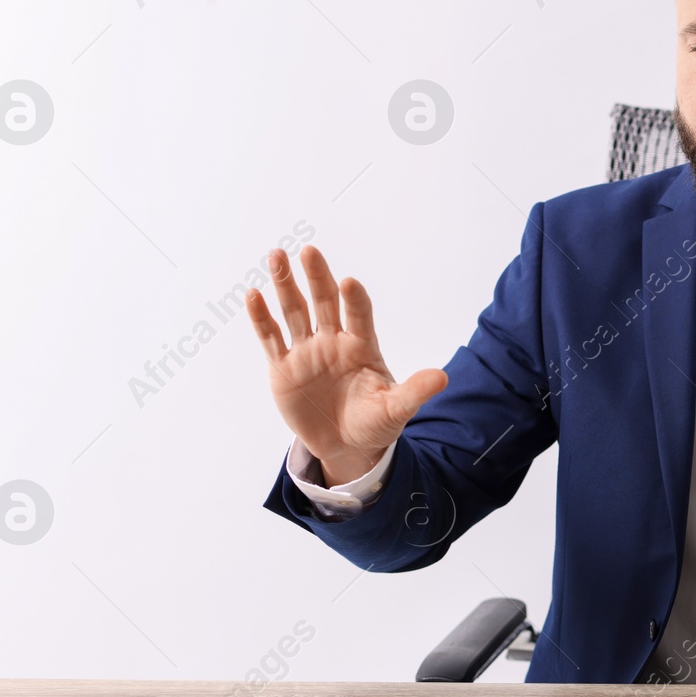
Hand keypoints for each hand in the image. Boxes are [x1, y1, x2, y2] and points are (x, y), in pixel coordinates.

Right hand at [245, 245, 446, 485]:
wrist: (345, 445)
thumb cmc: (374, 422)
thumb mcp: (395, 410)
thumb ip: (414, 392)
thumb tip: (442, 379)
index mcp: (362, 346)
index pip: (359, 315)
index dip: (354, 300)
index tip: (349, 284)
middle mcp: (334, 340)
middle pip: (324, 302)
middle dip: (317, 277)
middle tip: (309, 251)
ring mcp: (307, 351)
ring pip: (295, 311)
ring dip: (285, 285)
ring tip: (276, 256)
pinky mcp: (284, 366)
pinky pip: (271, 337)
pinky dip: (261, 317)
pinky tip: (253, 295)